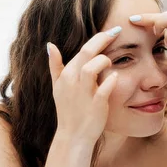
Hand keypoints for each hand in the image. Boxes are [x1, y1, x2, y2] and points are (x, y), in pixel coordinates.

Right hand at [47, 27, 120, 144]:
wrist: (72, 135)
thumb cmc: (68, 109)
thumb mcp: (57, 86)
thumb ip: (55, 66)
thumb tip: (50, 45)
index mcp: (66, 74)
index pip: (83, 49)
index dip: (99, 38)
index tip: (112, 31)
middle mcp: (73, 81)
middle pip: (87, 52)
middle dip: (104, 39)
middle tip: (117, 32)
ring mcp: (83, 93)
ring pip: (92, 67)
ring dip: (104, 61)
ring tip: (110, 62)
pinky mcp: (96, 104)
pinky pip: (104, 88)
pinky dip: (111, 81)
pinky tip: (116, 77)